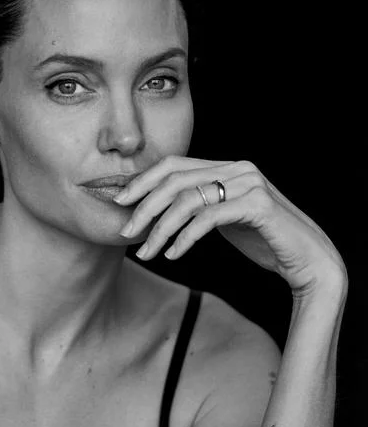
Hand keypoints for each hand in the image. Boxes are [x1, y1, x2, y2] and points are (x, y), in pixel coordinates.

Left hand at [114, 156, 346, 296]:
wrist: (308, 261)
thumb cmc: (263, 241)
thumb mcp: (223, 219)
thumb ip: (198, 207)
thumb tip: (154, 211)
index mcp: (227, 167)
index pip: (173, 165)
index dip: (142, 181)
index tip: (119, 202)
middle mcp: (238, 168)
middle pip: (174, 180)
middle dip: (143, 207)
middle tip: (125, 232)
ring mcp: (250, 183)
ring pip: (187, 200)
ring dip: (160, 230)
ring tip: (146, 252)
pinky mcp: (258, 204)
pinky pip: (207, 218)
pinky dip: (184, 238)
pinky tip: (172, 254)